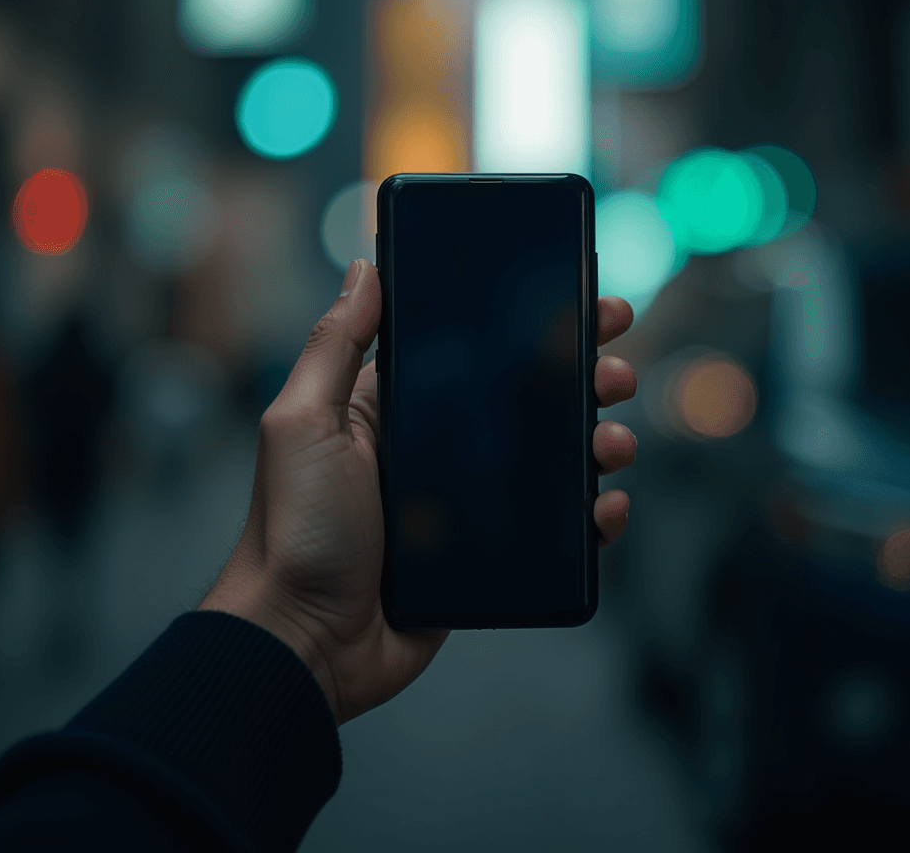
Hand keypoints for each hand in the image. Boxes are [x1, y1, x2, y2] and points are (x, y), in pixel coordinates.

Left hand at [199, 258, 637, 725]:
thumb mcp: (304, 422)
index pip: (479, 349)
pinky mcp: (491, 554)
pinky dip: (594, 514)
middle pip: (530, 398)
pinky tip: (607, 505)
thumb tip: (365, 268)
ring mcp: (471, 502)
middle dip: (583, 376)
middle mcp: (442, 448)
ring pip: (555, 460)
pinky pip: (557, 528)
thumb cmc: (294, 530)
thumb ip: (336, 345)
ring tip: (613, 442)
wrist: (305, 641)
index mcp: (402, 407)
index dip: (530, 323)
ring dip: (598, 441)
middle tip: (614, 368)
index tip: (579, 301)